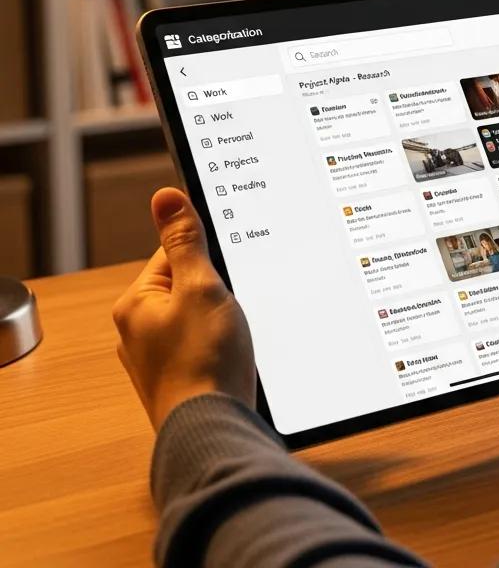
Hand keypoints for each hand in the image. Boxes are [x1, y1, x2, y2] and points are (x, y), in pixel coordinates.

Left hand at [113, 187, 255, 430]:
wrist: (213, 429)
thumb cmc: (204, 361)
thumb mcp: (200, 286)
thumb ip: (185, 241)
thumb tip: (165, 197)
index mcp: (136, 304)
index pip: (173, 253)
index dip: (208, 257)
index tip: (228, 268)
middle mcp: (139, 332)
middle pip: (188, 286)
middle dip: (217, 291)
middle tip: (233, 305)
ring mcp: (159, 359)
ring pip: (199, 318)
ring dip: (221, 320)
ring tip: (234, 334)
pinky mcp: (181, 378)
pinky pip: (204, 345)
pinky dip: (221, 345)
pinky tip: (234, 355)